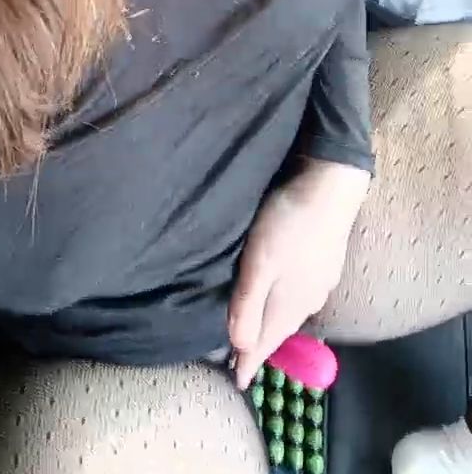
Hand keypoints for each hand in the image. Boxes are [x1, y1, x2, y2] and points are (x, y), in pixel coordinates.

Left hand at [229, 160, 369, 388]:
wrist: (331, 187)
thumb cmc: (288, 224)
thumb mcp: (259, 262)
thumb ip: (249, 303)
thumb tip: (239, 348)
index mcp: (290, 304)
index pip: (266, 342)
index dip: (250, 361)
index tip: (237, 382)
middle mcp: (308, 299)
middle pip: (279, 329)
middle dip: (260, 344)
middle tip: (240, 356)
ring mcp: (319, 281)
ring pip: (290, 311)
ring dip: (271, 322)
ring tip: (256, 327)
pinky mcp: (324, 262)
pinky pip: (298, 293)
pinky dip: (282, 300)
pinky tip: (279, 292)